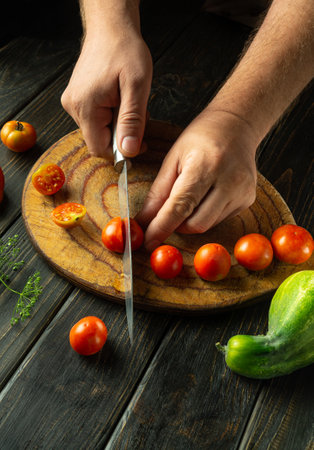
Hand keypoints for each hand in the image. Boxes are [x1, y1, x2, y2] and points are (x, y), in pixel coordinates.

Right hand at [61, 28, 151, 158]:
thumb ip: (132, 121)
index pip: (100, 149)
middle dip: (122, 134)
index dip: (121, 151)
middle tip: (138, 113)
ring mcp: (73, 103)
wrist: (111, 28)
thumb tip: (128, 151)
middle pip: (99, 140)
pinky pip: (95, 119)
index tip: (139, 142)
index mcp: (86, 107)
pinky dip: (111, 116)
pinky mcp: (77, 99)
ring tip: (128, 101)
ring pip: (99, 130)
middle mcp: (74, 107)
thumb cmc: (124, 51)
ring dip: (118, 124)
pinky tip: (119, 99)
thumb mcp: (137, 87)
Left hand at [136, 110, 258, 250]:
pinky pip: (218, 220)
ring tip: (189, 197)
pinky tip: (206, 195)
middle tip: (165, 216)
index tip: (147, 241)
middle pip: (196, 224)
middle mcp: (229, 181)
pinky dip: (204, 215)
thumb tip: (144, 220)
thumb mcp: (173, 158)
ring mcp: (242, 192)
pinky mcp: (248, 200)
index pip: (181, 206)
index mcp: (205, 165)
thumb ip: (158, 192)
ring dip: (190, 220)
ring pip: (207, 225)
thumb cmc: (201, 138)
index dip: (162, 227)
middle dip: (176, 225)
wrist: (237, 126)